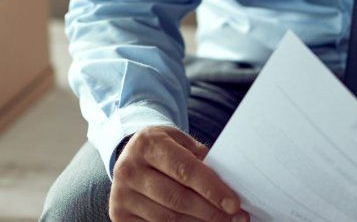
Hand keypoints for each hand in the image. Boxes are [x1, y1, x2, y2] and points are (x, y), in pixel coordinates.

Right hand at [110, 125, 247, 221]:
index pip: (184, 170)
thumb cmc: (162, 149)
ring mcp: (121, 195)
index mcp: (147, 144)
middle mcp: (129, 169)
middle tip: (236, 218)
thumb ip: (201, 160)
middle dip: (210, 212)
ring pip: (168, 219)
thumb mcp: (180, 142)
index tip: (233, 204)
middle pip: (177, 199)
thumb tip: (229, 185)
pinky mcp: (120, 216)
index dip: (211, 189)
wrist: (128, 157)